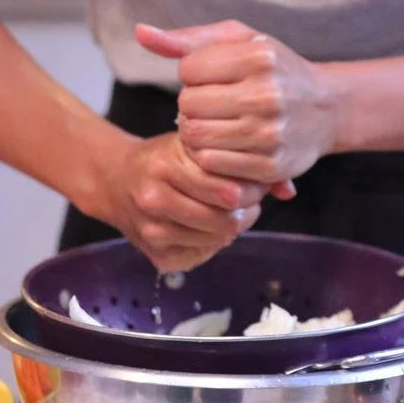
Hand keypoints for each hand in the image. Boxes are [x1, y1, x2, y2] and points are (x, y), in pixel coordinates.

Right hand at [99, 130, 267, 273]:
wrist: (115, 180)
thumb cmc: (164, 158)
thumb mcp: (196, 147)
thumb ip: (243, 163)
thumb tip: (288, 190)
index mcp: (165, 166)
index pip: (228, 191)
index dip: (251, 190)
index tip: (254, 184)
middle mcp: (154, 199)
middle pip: (225, 220)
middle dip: (245, 211)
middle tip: (247, 201)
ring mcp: (152, 231)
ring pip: (216, 240)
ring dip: (232, 228)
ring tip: (229, 212)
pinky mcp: (155, 256)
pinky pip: (202, 256)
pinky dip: (213, 242)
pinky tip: (208, 226)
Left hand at [136, 20, 342, 189]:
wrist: (326, 108)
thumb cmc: (274, 69)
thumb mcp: (240, 41)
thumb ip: (188, 39)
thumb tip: (140, 33)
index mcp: (260, 57)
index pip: (188, 70)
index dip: (192, 74)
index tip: (212, 77)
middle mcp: (268, 94)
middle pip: (188, 105)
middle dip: (192, 104)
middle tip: (211, 104)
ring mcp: (270, 133)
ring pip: (196, 137)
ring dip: (196, 131)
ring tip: (214, 123)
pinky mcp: (270, 166)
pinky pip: (212, 164)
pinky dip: (209, 156)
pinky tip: (224, 144)